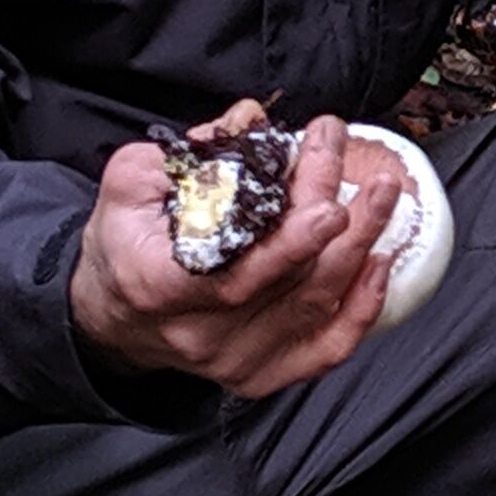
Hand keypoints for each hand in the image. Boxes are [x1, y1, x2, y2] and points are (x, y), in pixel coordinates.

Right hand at [68, 101, 415, 397]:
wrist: (113, 316)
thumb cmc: (124, 244)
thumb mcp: (130, 184)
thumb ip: (190, 151)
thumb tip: (251, 120)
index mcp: (157, 286)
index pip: (232, 274)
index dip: (286, 246)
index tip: (327, 207)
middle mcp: (198, 333)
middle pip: (286, 282)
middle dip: (337, 220)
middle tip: (360, 168)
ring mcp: (233, 361)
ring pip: (315, 311)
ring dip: (360, 249)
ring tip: (383, 196)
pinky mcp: (260, 375)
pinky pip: (326, 350)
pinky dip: (362, 308)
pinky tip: (380, 261)